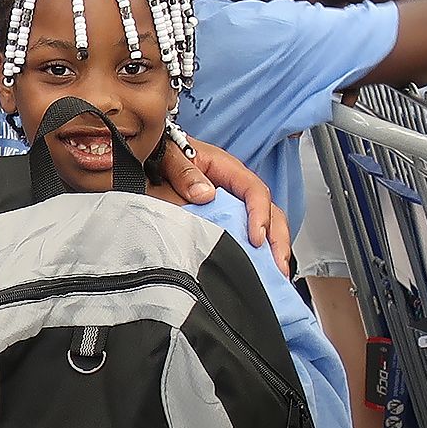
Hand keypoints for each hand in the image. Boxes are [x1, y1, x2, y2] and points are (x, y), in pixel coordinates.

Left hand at [157, 138, 289, 274]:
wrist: (148, 157)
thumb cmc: (163, 154)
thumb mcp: (169, 157)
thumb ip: (183, 173)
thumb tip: (205, 194)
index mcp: (225, 168)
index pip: (254, 190)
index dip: (260, 214)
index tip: (256, 238)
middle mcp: (234, 186)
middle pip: (268, 209)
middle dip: (277, 238)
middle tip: (278, 266)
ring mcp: (232, 202)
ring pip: (263, 223)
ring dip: (271, 248)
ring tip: (275, 273)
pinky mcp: (224, 218)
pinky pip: (244, 233)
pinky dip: (255, 251)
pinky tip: (257, 269)